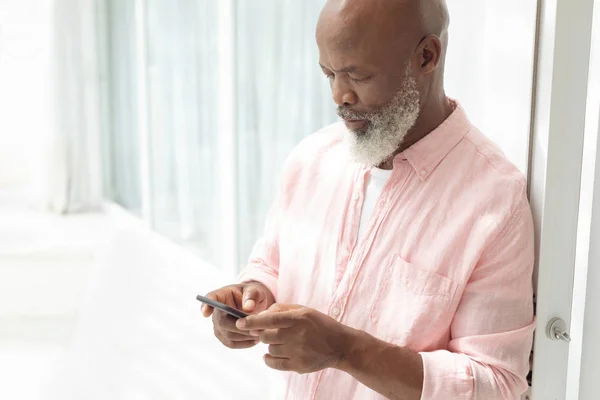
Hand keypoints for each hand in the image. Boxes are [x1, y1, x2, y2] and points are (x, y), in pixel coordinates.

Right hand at [202, 282, 274, 348]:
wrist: (253, 305)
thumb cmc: (251, 295)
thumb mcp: (254, 290)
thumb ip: (252, 296)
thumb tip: (248, 308)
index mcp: (221, 295)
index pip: (210, 299)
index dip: (206, 306)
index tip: (206, 312)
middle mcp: (216, 311)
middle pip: (222, 323)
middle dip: (240, 327)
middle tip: (257, 329)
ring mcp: (218, 326)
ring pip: (228, 336)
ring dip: (245, 336)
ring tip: (260, 333)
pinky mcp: (223, 337)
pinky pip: (232, 344)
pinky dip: (245, 343)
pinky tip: (256, 339)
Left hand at [236, 304, 351, 373]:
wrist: (340, 346)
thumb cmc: (319, 324)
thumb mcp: (304, 310)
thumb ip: (281, 309)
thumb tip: (260, 316)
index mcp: (298, 318)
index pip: (269, 320)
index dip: (252, 322)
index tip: (239, 323)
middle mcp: (297, 335)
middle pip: (265, 336)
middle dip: (262, 333)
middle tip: (268, 331)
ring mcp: (297, 352)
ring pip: (269, 348)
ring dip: (270, 345)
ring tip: (283, 341)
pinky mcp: (298, 366)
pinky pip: (273, 363)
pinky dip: (269, 358)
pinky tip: (273, 353)